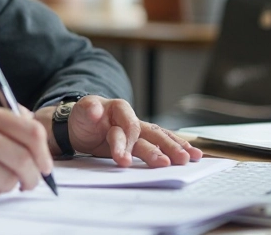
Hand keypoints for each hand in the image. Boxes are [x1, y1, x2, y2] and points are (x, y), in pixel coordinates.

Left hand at [43, 95, 201, 167]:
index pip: (129, 126)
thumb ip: (87, 110)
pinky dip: (174, 149)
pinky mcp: (139, 142)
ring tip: (188, 159)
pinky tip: (190, 155)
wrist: (80, 125)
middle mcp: (132, 119)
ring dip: (173, 149)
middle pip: (150, 132)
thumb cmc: (82, 117)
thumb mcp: (80, 111)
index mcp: (119, 108)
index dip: (127, 143)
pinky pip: (159, 144)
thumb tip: (95, 110)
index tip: (123, 159)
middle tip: (169, 162)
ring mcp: (138, 131)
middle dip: (161, 148)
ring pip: (158, 139)